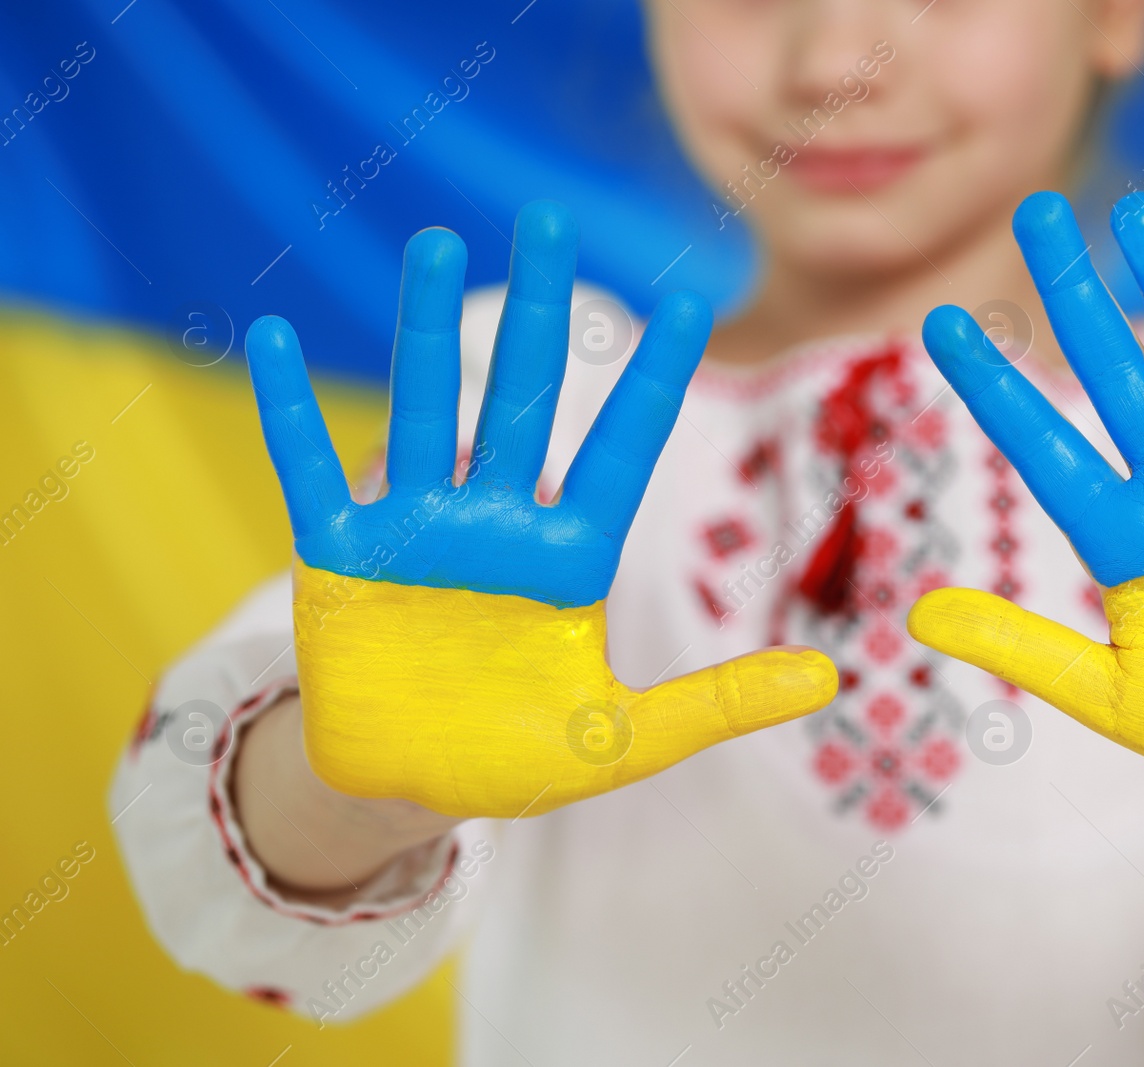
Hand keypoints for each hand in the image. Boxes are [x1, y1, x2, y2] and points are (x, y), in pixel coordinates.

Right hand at [245, 202, 835, 818]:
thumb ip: (718, 703)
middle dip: (539, 316)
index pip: (621, 448)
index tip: (687, 300)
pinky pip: (308, 472)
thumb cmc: (519, 758)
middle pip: (524, 402)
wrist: (411, 790)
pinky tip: (271, 337)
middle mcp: (498, 523)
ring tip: (435, 245)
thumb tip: (829, 678)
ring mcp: (416, 531)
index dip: (650, 378)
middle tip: (549, 220)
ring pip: (425, 412)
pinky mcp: (338, 557)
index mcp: (571, 557)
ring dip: (424, 333)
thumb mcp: (626, 740)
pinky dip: (289, 411)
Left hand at [908, 191, 1143, 787]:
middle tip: (1036, 210)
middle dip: (1077, 297)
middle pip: (1118, 378)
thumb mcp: (1113, 698)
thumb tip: (917, 617)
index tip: (938, 322)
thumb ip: (1025, 649)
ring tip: (1141, 212)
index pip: (1044, 446)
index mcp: (1119, 540)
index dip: (994, 386)